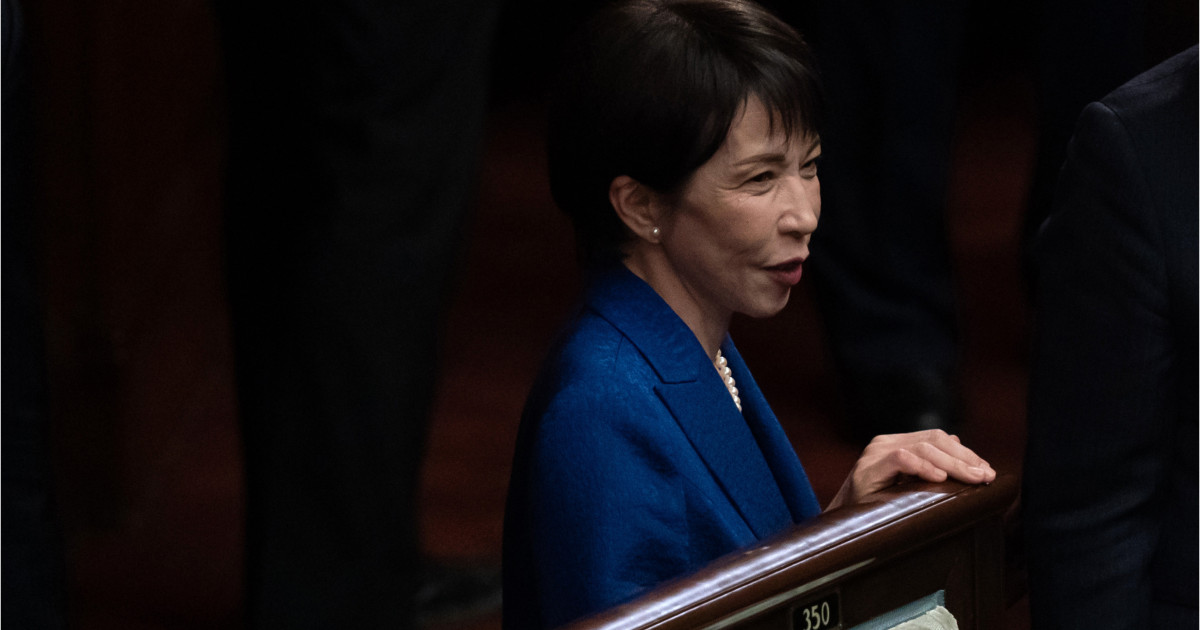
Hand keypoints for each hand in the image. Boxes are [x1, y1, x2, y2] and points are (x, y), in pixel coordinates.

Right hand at [825, 429, 995, 510]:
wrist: (843, 526)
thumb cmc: (878, 508)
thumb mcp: (907, 484)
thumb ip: (929, 463)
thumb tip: (959, 443)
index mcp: (895, 444)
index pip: (937, 438)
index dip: (965, 452)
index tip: (987, 471)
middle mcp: (884, 443)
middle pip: (933, 440)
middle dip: (964, 458)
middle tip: (986, 476)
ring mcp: (874, 454)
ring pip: (921, 448)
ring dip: (952, 464)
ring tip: (971, 478)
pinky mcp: (867, 469)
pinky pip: (899, 459)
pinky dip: (922, 466)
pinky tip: (939, 478)